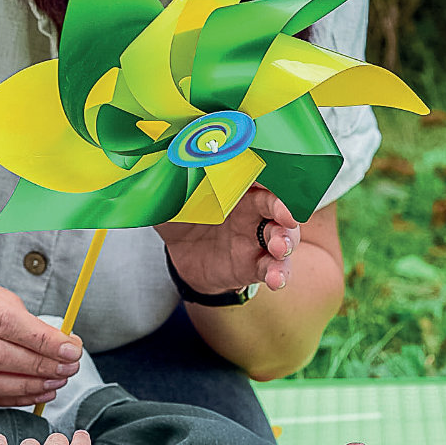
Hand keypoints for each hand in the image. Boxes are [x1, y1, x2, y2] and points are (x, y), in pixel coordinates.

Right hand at [0, 262, 81, 405]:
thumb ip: (23, 318)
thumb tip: (65, 344)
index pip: (2, 321)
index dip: (40, 340)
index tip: (70, 349)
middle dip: (37, 365)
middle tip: (67, 369)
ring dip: (24, 387)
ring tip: (54, 383)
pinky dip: (6, 397)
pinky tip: (30, 393)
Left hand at [156, 185, 300, 294]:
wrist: (181, 255)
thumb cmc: (182, 216)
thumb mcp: (171, 200)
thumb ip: (169, 185)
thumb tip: (158, 165)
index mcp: (238, 187)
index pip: (260, 175)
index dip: (270, 175)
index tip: (275, 175)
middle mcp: (253, 210)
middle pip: (279, 206)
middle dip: (285, 210)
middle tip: (286, 215)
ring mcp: (257, 239)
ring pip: (284, 238)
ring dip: (286, 242)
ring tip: (279, 248)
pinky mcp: (255, 265)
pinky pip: (273, 269)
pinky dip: (279, 274)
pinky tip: (275, 279)